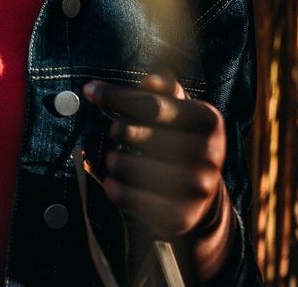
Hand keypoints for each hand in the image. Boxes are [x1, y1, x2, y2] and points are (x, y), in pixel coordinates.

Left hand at [82, 69, 231, 239]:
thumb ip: (163, 92)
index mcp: (208, 120)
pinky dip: (112, 185)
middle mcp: (208, 154)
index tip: (89, 89)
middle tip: (120, 132)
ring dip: (113, 160)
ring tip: (123, 160)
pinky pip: (123, 195)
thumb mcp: (179, 111)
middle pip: (130, 132)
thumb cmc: (181, 140)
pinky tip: (119, 181)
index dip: (114, 96)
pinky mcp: (177, 216)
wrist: (204, 197)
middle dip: (117, 129)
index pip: (149, 104)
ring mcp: (195, 188)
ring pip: (122, 165)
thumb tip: (151, 81)